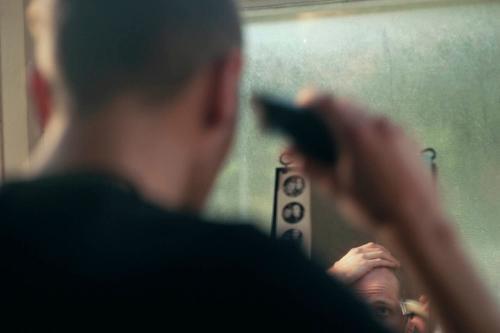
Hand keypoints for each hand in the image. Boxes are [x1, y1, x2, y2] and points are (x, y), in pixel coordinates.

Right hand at [295, 92, 442, 227]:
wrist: (417, 222)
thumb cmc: (376, 208)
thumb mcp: (336, 188)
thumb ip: (311, 167)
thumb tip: (293, 154)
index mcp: (356, 134)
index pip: (328, 103)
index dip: (311, 100)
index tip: (302, 103)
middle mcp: (378, 125)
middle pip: (347, 105)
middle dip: (330, 111)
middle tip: (318, 126)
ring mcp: (396, 131)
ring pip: (366, 115)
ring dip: (350, 121)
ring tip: (341, 142)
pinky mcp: (409, 139)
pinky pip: (383, 126)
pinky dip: (369, 131)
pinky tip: (366, 153)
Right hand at [328, 242, 399, 283]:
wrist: (335, 276)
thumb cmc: (337, 274)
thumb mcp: (342, 265)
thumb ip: (348, 263)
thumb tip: (346, 266)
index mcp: (355, 251)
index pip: (371, 245)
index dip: (381, 249)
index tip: (387, 254)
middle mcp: (360, 251)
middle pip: (378, 248)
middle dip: (388, 253)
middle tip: (393, 259)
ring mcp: (363, 257)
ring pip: (382, 254)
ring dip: (391, 259)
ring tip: (397, 264)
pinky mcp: (366, 264)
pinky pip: (381, 262)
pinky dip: (390, 263)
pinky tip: (394, 267)